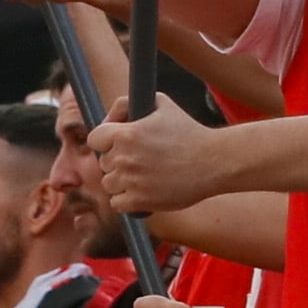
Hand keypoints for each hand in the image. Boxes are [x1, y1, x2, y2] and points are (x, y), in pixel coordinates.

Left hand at [69, 106, 228, 215]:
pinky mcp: (140, 201)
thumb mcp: (160, 103)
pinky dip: (125, 200)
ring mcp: (131, 181)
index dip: (104, 140)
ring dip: (120, 181)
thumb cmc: (189, 132)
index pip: (94, 139)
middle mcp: (125, 158)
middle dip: (116, 161)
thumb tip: (109, 117)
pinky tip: (140, 191)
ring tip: (140, 176)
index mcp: (126, 134)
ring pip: (109, 184)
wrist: (213, 161)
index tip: (115, 144)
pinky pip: (117, 203)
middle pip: (103, 163)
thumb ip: (127, 103)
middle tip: (138, 159)